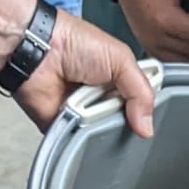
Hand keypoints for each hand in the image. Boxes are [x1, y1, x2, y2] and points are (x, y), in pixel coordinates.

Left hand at [14, 10, 158, 138]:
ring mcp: (83, 114)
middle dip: (126, 126)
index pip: (140, 102)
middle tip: (126, 122)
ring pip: (104, 137)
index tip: (150, 119)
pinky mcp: (65, 129)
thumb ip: (141, 91)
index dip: (145, 111)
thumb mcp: (120, 58)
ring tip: (102, 121)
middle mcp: (101, 98)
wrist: (37, 50)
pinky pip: (79, 145)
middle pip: (124, 124)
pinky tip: (88, 136)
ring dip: (104, 132)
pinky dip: (83, 143)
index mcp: (117, 79)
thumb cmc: (73, 42)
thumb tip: (147, 128)